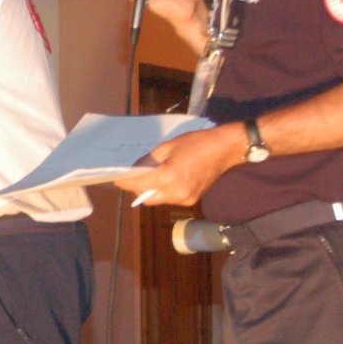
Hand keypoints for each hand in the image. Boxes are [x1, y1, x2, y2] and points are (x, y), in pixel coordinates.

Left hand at [114, 124, 243, 206]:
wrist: (226, 149)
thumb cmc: (197, 143)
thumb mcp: (168, 147)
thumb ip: (149, 160)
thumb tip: (135, 169)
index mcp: (168, 177)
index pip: (138, 184)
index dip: (125, 182)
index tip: (116, 178)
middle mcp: (175, 193)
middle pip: (146, 197)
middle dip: (136, 188)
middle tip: (130, 177)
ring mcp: (185, 199)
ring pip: (158, 200)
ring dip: (150, 191)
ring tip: (147, 177)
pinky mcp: (192, 200)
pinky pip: (170, 199)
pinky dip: (163, 191)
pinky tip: (164, 180)